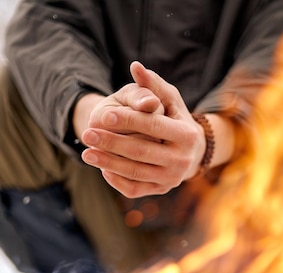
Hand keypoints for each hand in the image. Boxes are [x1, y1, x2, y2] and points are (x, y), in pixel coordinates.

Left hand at [81, 62, 206, 197]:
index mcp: (187, 135)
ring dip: (108, 163)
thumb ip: (153, 84)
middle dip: (111, 143)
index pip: (153, 126)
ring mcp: (172, 179)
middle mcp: (182, 160)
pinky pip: (134, 189)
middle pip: (141, 152)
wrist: (192, 152)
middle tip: (87, 134)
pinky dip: (116, 180)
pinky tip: (102, 168)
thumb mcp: (169, 99)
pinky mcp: (161, 190)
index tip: (104, 115)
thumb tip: (135, 67)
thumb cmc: (175, 118)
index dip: (128, 120)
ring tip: (86, 153)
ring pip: (135, 172)